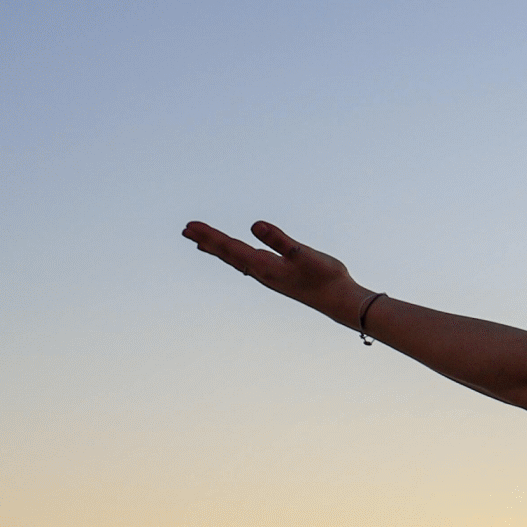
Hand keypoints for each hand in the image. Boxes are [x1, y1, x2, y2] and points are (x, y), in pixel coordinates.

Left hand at [181, 219, 366, 325]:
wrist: (341, 301)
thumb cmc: (326, 277)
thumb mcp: (304, 254)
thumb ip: (279, 239)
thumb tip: (254, 225)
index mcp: (264, 266)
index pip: (230, 248)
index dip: (210, 236)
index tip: (190, 226)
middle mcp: (262, 273)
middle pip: (228, 254)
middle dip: (207, 242)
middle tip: (186, 231)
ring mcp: (269, 276)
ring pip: (237, 260)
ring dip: (219, 250)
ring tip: (201, 244)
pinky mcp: (278, 277)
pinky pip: (249, 264)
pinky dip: (236, 257)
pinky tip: (238, 257)